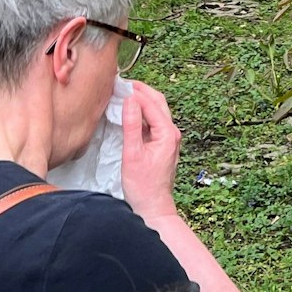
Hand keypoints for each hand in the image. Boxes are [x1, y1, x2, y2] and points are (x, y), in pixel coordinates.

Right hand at [119, 81, 181, 220]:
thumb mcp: (132, 154)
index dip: (136, 92)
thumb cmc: (143, 186)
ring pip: (157, 111)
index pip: (151, 104)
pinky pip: (154, 122)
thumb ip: (131, 126)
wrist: (153, 207)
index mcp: (167, 133)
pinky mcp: (162, 144)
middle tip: (123, 83)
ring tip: (125, 93)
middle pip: (158, 103)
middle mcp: (172, 133)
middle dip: (142, 91)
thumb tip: (129, 101)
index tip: (120, 83)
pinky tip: (130, 112)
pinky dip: (143, 113)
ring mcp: (168, 139)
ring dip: (143, 101)